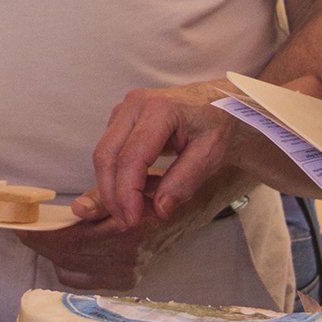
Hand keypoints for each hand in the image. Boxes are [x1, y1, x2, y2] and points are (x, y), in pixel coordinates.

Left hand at [19, 176, 220, 291]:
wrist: (196, 203)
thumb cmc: (163, 184)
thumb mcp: (134, 181)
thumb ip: (103, 197)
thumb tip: (75, 211)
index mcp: (131, 229)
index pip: (72, 239)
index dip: (43, 233)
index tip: (22, 223)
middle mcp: (131, 256)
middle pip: (69, 257)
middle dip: (43, 243)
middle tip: (24, 229)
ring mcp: (130, 271)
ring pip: (74, 269)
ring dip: (53, 253)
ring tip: (41, 236)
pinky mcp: (129, 278)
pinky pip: (86, 279)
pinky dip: (70, 265)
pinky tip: (64, 250)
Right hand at [84, 80, 240, 229]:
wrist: (216, 99)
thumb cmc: (216, 122)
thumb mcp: (211, 153)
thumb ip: (185, 181)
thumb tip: (159, 209)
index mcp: (160, 109)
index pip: (131, 158)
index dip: (127, 193)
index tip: (133, 220)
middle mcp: (135, 105)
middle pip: (107, 156)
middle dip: (114, 195)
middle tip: (131, 221)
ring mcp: (124, 110)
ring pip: (104, 156)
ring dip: (116, 188)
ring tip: (144, 207)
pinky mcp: (121, 119)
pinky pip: (111, 152)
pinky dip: (121, 176)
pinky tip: (144, 188)